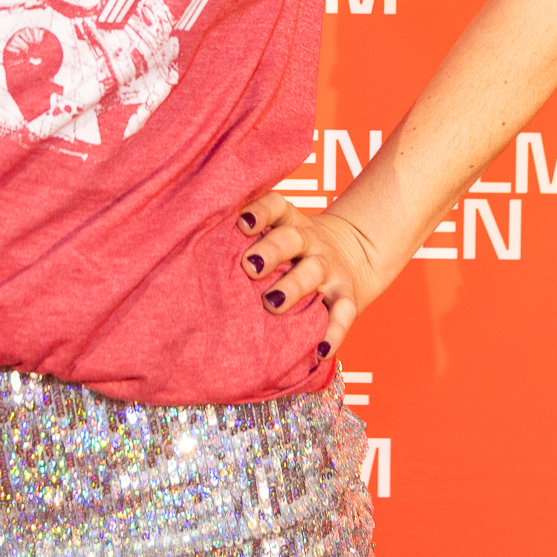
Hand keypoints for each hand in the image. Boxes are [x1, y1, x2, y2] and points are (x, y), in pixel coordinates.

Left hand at [234, 192, 390, 358]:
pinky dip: (334, 332)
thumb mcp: (283, 235)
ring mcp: (330, 268)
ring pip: (314, 271)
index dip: (261, 211)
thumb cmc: (297, 253)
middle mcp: (311, 242)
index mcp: (291, 223)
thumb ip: (253, 243)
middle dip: (270, 251)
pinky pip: (344, 313)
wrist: (358, 254)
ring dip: (293, 286)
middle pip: (292, 238)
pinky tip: (320, 350)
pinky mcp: (347, 295)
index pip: (277, 206)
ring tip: (272, 303)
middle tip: (249, 267)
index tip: (242, 223)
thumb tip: (197, 260)